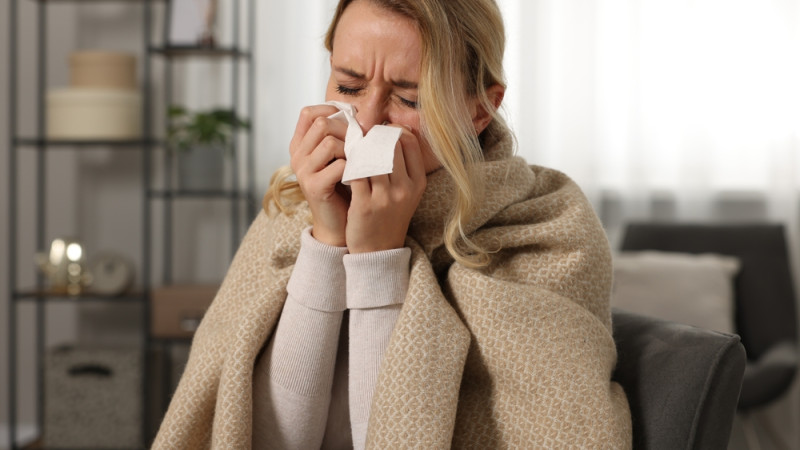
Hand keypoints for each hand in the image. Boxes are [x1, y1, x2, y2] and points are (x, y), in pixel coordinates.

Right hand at [290, 105, 349, 246]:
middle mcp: (297, 156)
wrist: (340, 223)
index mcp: (300, 145)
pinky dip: (354, 167)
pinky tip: (360, 174)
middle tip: (361, 143)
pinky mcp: (314, 187)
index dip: (331, 111)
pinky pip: (338, 165)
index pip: (308, 113)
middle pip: (321, 124)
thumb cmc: (344, 186)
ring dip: (351, 149)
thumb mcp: (338, 156)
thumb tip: (357, 111)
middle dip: (347, 130)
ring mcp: (303, 172)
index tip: (352, 120)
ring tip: (360, 160)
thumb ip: (340, 135)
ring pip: (329, 142)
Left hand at [345, 127, 426, 252]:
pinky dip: (346, 164)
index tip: (379, 132)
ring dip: (357, 148)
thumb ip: (403, 167)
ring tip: (349, 147)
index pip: (409, 141)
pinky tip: (341, 163)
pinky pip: (353, 173)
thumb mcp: (407, 194)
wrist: (379, 251)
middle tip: (360, 135)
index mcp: (417, 183)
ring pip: (370, 156)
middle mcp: (405, 189)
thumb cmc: (390, 218)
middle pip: (389, 145)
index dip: (392, 130)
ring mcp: (385, 197)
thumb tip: (392, 133)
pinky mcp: (364, 205)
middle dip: (372, 136)